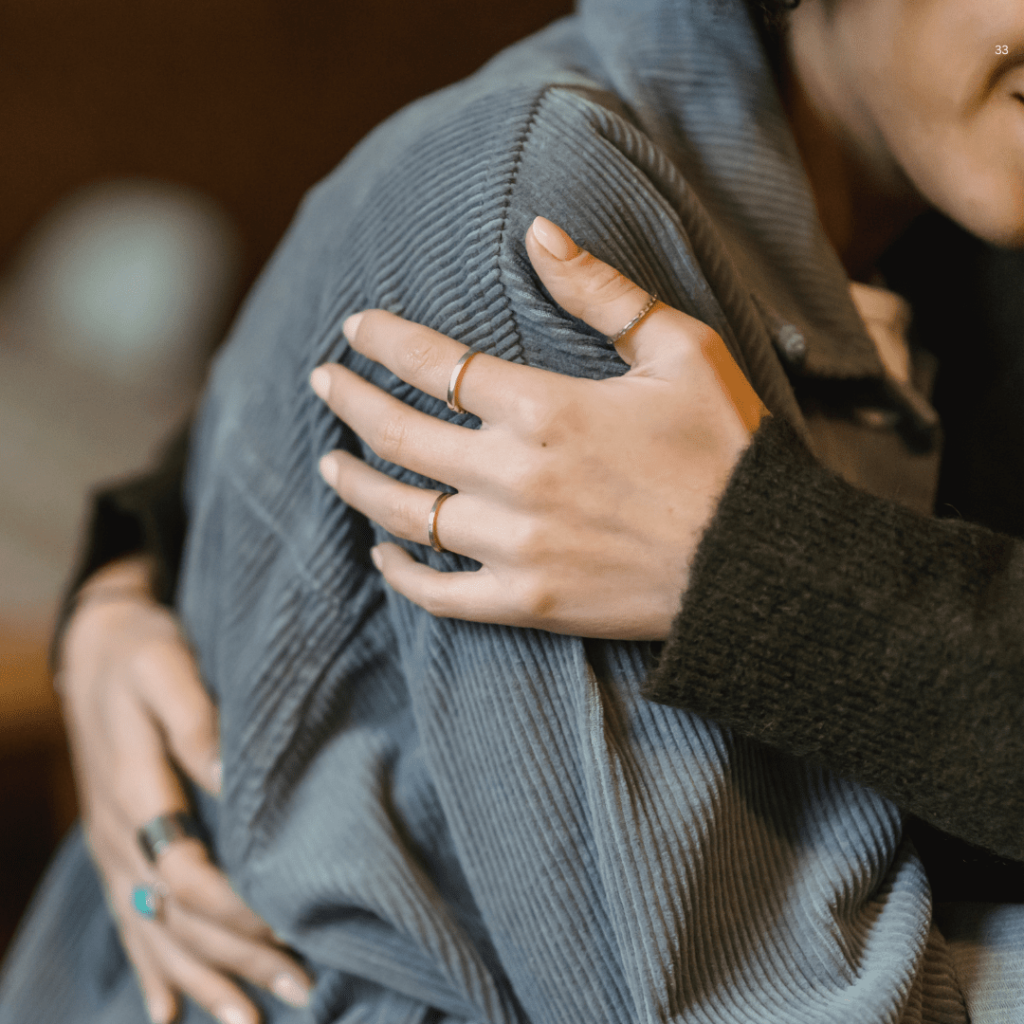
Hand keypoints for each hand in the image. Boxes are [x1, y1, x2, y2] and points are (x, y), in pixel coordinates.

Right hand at [58, 556, 311, 1023]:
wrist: (96, 645)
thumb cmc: (143, 651)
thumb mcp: (167, 668)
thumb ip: (197, 723)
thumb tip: (233, 777)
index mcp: (136, 793)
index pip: (187, 877)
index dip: (237, 911)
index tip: (293, 928)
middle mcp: (121, 835)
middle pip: (178, 918)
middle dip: (239, 959)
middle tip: (304, 989)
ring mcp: (113, 848)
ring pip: (154, 932)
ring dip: (204, 978)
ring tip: (251, 1019)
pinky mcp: (117, 847)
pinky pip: (129, 922)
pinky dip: (153, 969)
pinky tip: (170, 1010)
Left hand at [310, 216, 766, 640]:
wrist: (759, 562)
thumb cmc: (727, 449)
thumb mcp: (681, 350)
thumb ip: (601, 292)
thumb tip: (538, 230)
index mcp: (546, 408)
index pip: (436, 365)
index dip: (385, 342)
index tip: (354, 328)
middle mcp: (516, 476)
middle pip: (401, 434)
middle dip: (350, 402)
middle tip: (323, 382)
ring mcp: (516, 545)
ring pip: (406, 513)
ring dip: (358, 484)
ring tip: (330, 463)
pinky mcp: (529, 602)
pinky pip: (440, 593)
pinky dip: (402, 574)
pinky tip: (382, 555)